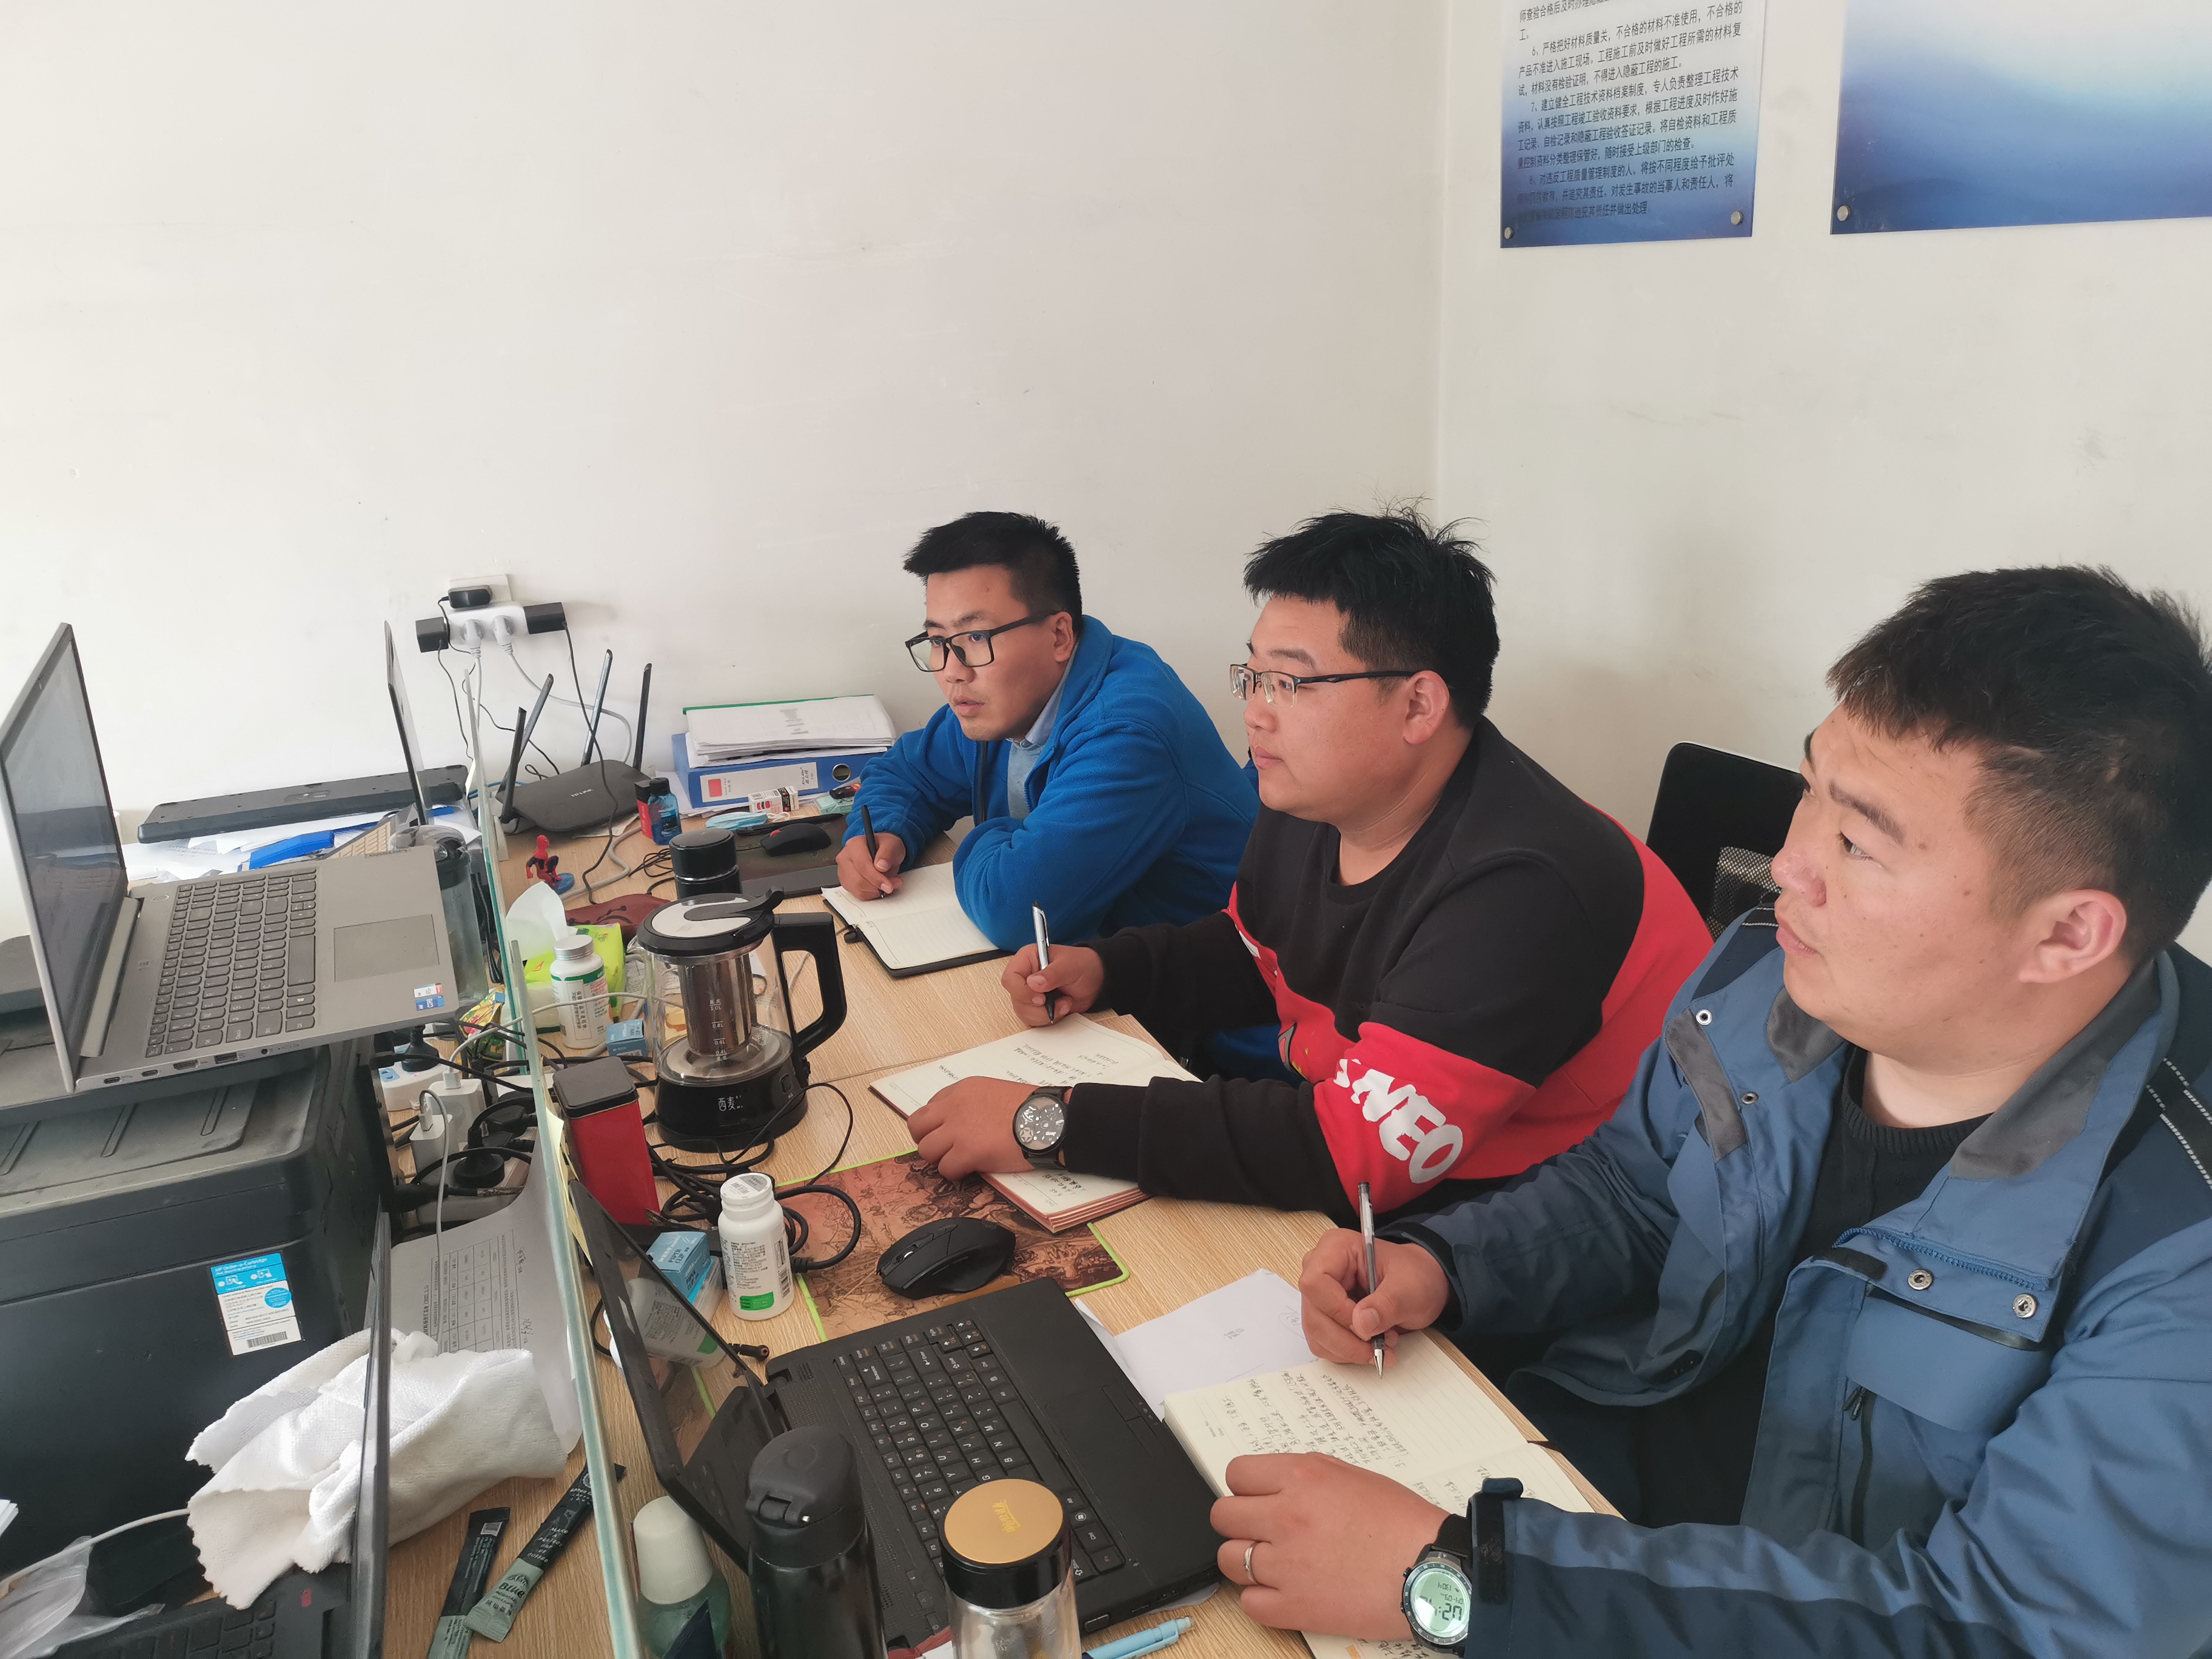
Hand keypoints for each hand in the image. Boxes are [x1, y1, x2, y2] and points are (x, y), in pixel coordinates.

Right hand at [835, 829, 906, 900]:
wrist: (883, 853)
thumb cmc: (885, 847)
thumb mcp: (892, 844)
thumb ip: (887, 853)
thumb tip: (881, 866)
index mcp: (854, 845)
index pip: (862, 865)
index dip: (876, 878)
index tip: (888, 885)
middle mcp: (845, 857)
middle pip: (858, 880)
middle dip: (878, 886)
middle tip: (892, 885)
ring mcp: (844, 871)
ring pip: (858, 889)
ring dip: (876, 890)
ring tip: (888, 884)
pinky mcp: (846, 883)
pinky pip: (858, 894)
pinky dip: (872, 893)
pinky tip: (879, 887)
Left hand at [907, 1077, 1035, 1178]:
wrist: (1049, 1119)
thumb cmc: (1031, 1107)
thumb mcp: (996, 1092)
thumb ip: (974, 1103)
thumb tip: (966, 1123)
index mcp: (962, 1090)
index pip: (931, 1107)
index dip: (937, 1124)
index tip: (947, 1133)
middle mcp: (954, 1107)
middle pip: (917, 1126)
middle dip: (926, 1139)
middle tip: (942, 1149)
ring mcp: (958, 1130)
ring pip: (926, 1150)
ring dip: (940, 1158)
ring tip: (958, 1161)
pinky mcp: (967, 1152)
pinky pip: (945, 1168)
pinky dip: (954, 1173)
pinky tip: (968, 1171)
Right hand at [999, 944, 1103, 1026]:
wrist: (1095, 980)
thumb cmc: (1082, 965)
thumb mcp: (1070, 965)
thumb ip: (1053, 973)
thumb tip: (1033, 983)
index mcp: (1027, 960)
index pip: (1010, 979)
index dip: (1022, 991)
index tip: (1040, 997)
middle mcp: (1025, 977)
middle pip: (1016, 999)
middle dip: (1037, 1007)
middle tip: (1057, 1002)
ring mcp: (1029, 994)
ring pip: (1024, 1012)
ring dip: (1045, 1014)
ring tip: (1064, 1003)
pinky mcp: (1036, 1007)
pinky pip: (1034, 1020)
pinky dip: (1049, 1019)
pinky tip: (1062, 1008)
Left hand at [1211, 1454, 1445, 1639]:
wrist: (1432, 1571)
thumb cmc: (1401, 1522)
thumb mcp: (1352, 1476)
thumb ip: (1306, 1475)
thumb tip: (1274, 1483)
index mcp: (1302, 1478)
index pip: (1237, 1474)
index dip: (1246, 1487)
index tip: (1258, 1498)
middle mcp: (1286, 1517)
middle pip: (1223, 1516)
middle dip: (1240, 1521)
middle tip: (1263, 1530)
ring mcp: (1285, 1565)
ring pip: (1228, 1559)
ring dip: (1246, 1560)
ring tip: (1275, 1563)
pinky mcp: (1294, 1608)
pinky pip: (1248, 1603)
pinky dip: (1261, 1599)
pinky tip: (1284, 1591)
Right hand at [1299, 1231, 1449, 1366]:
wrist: (1421, 1285)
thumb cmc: (1414, 1276)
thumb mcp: (1410, 1288)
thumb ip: (1387, 1304)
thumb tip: (1362, 1324)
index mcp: (1337, 1248)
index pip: (1316, 1282)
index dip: (1337, 1310)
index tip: (1366, 1327)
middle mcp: (1320, 1269)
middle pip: (1314, 1313)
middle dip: (1347, 1339)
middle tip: (1378, 1347)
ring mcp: (1319, 1295)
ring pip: (1316, 1333)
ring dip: (1348, 1349)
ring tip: (1380, 1345)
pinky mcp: (1323, 1316)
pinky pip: (1322, 1343)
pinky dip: (1346, 1353)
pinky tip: (1368, 1347)